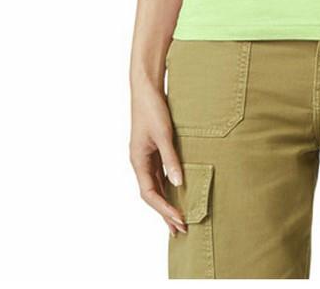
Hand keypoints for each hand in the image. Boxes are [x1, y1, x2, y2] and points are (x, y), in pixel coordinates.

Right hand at [129, 79, 187, 236]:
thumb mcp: (164, 135)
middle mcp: (140, 162)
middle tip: (181, 230)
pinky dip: (168, 186)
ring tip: (179, 220)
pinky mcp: (153, 149)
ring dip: (167, 202)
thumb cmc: (152, 110)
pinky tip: (178, 192)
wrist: (146, 89)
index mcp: (138, 161)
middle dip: (165, 212)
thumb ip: (171, 159)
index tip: (179, 220)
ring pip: (155, 186)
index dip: (164, 209)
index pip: (150, 193)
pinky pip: (159, 174)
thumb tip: (179, 183)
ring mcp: (146, 157)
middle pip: (152, 194)